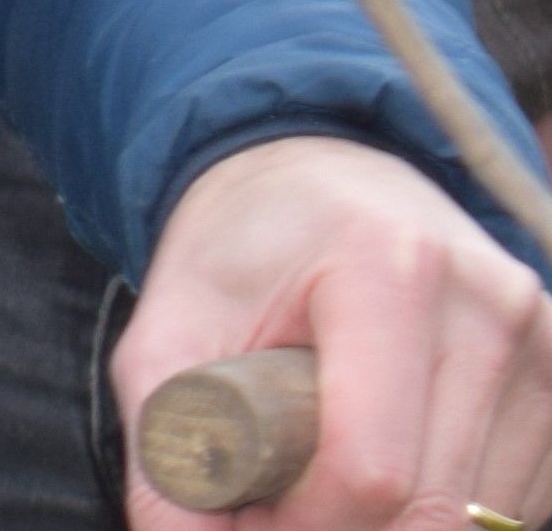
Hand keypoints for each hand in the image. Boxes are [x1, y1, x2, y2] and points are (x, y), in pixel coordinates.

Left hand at [121, 134, 551, 529]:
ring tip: (323, 475)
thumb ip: (165, 441)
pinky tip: (390, 460)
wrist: (320, 182)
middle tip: (277, 507)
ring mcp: (542, 345)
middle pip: (432, 508)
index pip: (369, 470)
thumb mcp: (169, 324)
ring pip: (479, 521)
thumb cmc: (242, 253)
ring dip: (396, 529)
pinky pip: (515, 503)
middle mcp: (490, 305)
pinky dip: (447, 511)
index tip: (247, 516)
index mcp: (388, 268)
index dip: (302, 526)